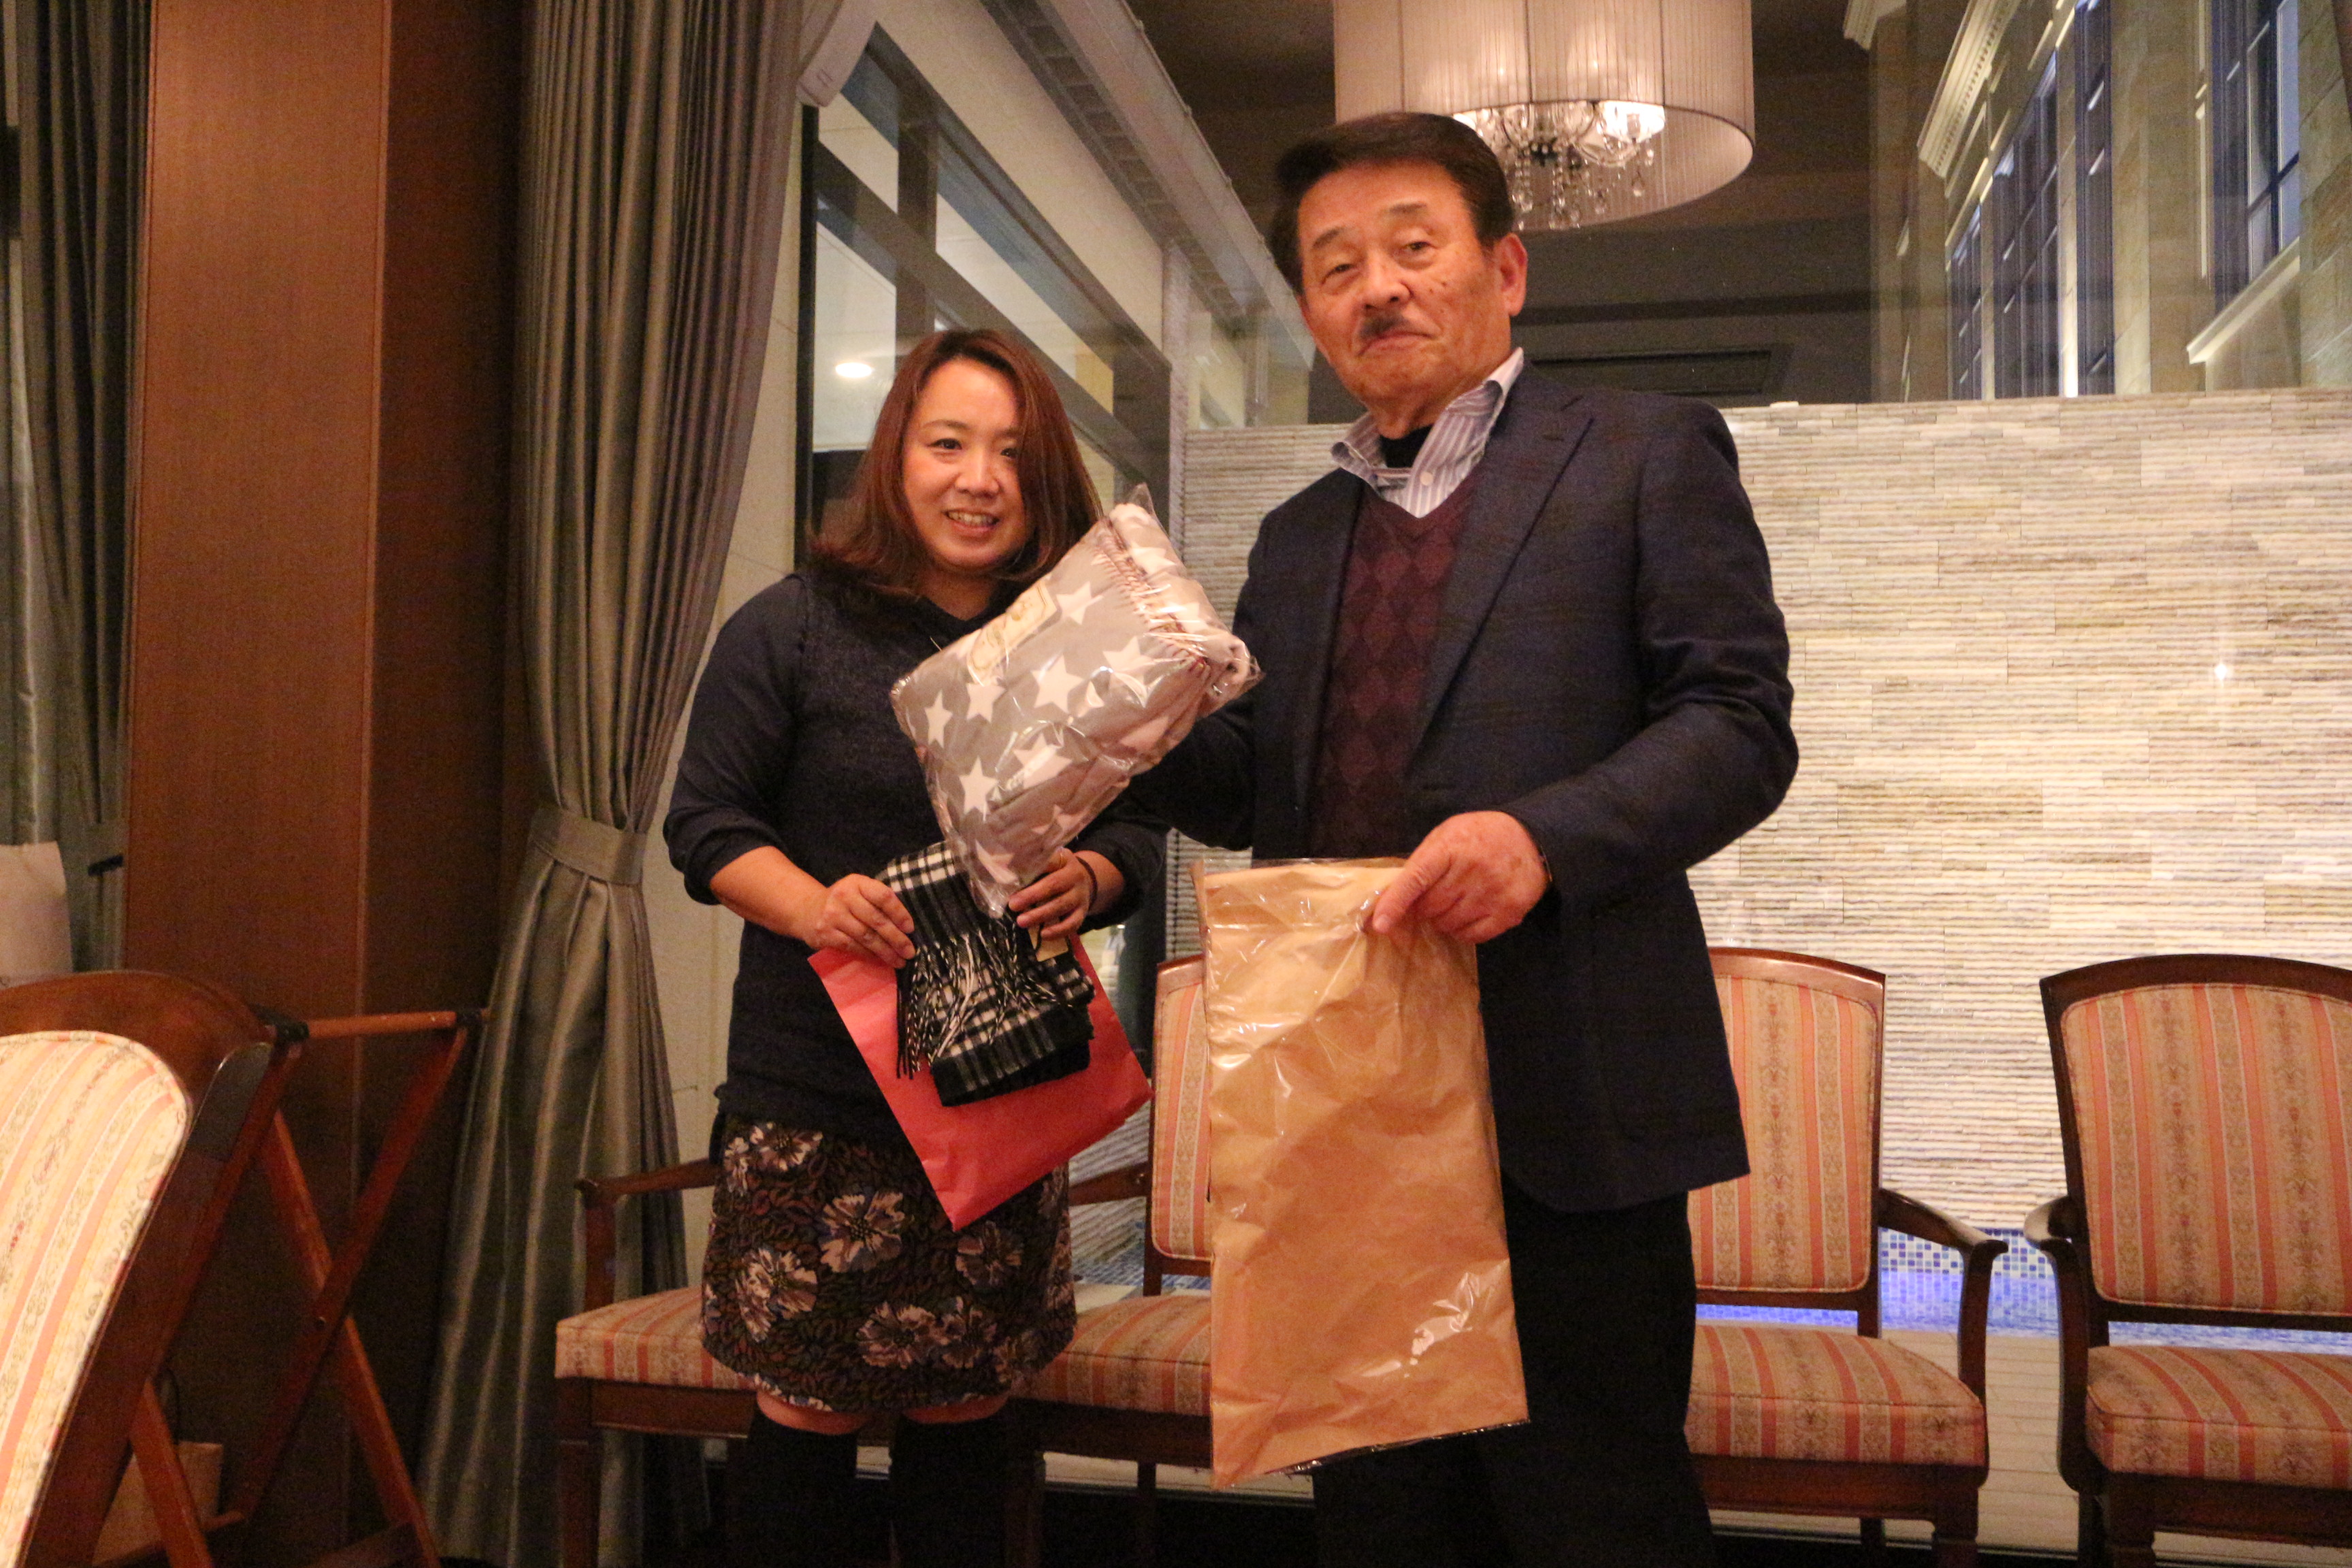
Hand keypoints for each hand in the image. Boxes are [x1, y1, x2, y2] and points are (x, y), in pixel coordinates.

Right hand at [803, 874, 916, 967]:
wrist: (807, 910)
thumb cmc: (843, 902)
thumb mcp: (859, 891)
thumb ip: (878, 901)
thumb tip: (906, 926)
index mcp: (857, 883)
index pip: (884, 897)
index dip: (899, 913)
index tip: (910, 928)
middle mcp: (844, 896)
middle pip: (876, 920)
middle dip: (896, 938)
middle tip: (910, 952)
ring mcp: (833, 915)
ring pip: (866, 937)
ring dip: (885, 951)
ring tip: (899, 961)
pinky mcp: (826, 934)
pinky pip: (853, 947)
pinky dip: (870, 955)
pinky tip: (880, 960)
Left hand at [1008, 848, 1112, 939]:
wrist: (1086, 880)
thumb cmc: (1056, 871)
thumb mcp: (1048, 863)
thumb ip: (1032, 867)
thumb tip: (1003, 875)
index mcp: (1063, 859)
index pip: (1049, 860)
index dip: (1033, 866)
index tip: (1013, 874)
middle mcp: (1075, 875)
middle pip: (1054, 884)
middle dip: (1032, 895)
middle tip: (1013, 905)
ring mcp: (1080, 894)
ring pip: (1062, 905)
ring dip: (1040, 914)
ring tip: (1021, 921)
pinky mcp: (1083, 912)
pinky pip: (1073, 923)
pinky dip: (1058, 930)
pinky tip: (1043, 934)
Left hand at [1368, 811, 1548, 942]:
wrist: (1532, 838)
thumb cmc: (1480, 835)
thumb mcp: (1448, 834)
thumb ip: (1423, 861)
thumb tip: (1394, 895)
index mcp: (1450, 847)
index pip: (1416, 879)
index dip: (1395, 903)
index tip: (1379, 924)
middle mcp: (1471, 871)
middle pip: (1429, 907)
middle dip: (1423, 907)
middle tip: (1434, 896)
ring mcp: (1491, 894)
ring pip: (1447, 924)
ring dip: (1442, 919)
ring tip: (1455, 900)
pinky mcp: (1508, 913)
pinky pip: (1471, 936)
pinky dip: (1461, 931)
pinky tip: (1468, 914)